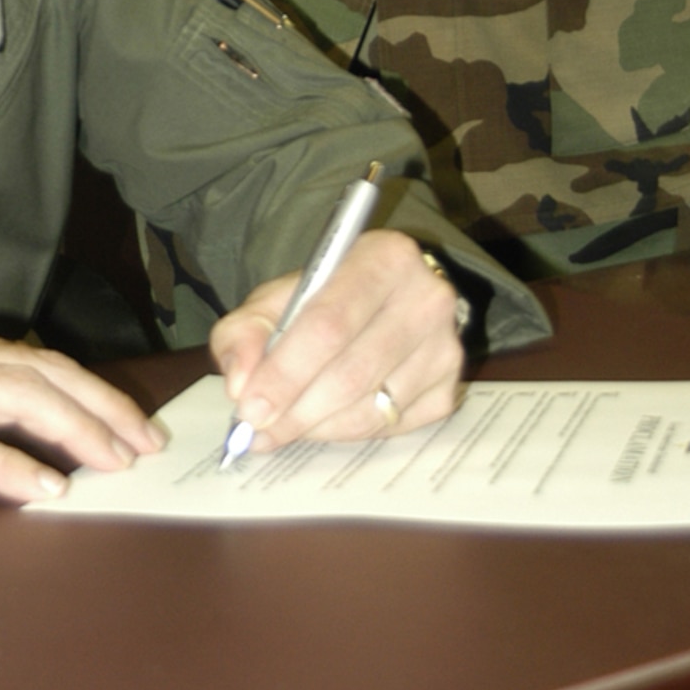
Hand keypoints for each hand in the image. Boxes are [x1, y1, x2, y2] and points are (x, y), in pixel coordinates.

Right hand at [0, 315, 163, 506]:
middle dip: (102, 412)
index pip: (39, 363)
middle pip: (45, 376)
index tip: (129, 424)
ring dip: (73, 433)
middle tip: (143, 448)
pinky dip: (5, 465)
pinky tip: (38, 488)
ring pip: (16, 398)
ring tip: (112, 465)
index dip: (91, 392)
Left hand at [209, 230, 463, 452]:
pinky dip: (346, 433)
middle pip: (352, 372)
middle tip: (257, 430)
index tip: (249, 407)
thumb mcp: (274, 301)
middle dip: (295, 410)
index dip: (286, 371)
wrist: (377, 302)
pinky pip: (390, 428)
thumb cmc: (320, 300)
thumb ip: (243, 334)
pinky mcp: (448, 389)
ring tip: (281, 428)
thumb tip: (241, 383)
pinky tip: (322, 421)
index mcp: (385, 256)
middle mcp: (427, 298)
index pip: (330, 323)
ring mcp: (445, 347)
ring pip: (371, 408)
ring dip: (317, 427)